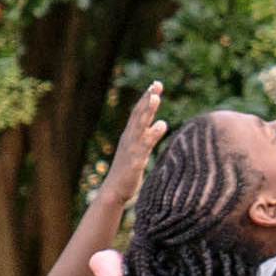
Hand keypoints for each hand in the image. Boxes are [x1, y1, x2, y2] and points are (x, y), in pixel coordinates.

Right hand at [95, 84, 166, 207]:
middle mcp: (129, 138)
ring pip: (140, 125)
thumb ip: (150, 136)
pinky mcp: (135, 160)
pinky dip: (153, 134)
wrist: (113, 192)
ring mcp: (131, 148)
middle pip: (138, 114)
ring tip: (156, 96)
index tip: (155, 84)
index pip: (138, 112)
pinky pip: (145, 145)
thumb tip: (162, 123)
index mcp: (130, 135)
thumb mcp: (140, 150)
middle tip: (156, 84)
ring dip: (147, 110)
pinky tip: (163, 125)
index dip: (146, 98)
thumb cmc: (127, 172)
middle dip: (148, 98)